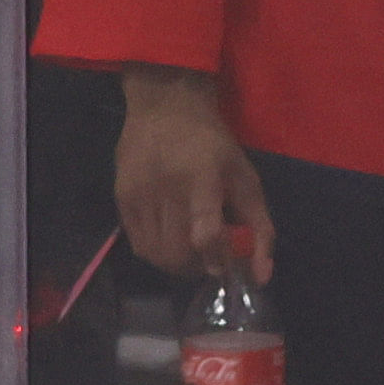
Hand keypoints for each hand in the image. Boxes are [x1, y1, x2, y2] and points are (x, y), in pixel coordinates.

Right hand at [114, 69, 273, 281]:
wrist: (165, 107)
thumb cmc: (213, 145)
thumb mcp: (246, 178)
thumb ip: (259, 228)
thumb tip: (262, 277)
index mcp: (202, 179)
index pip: (204, 233)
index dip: (216, 260)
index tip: (224, 266)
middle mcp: (165, 188)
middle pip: (176, 252)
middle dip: (197, 267)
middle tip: (209, 259)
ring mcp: (138, 193)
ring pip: (155, 254)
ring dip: (176, 264)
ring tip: (191, 253)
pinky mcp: (121, 197)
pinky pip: (138, 244)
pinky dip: (157, 253)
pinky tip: (171, 240)